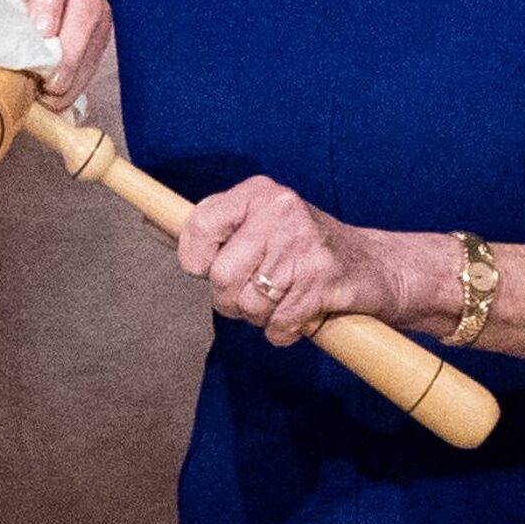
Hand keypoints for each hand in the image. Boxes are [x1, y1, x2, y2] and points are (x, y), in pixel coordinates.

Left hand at [176, 176, 393, 346]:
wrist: (375, 267)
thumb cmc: (304, 250)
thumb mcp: (258, 226)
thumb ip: (208, 229)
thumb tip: (149, 222)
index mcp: (259, 193)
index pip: (196, 227)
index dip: (196, 259)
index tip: (212, 265)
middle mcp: (281, 211)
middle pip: (220, 278)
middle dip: (234, 298)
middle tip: (261, 289)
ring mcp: (303, 245)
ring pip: (248, 306)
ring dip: (262, 317)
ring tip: (285, 297)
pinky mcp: (322, 279)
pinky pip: (277, 325)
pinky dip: (285, 330)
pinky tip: (302, 312)